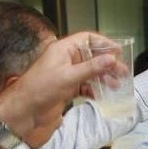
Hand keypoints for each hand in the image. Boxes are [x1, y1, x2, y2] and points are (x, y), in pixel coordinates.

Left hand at [0, 31, 118, 146]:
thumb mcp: (69, 76)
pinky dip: (94, 90)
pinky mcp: (67, 87)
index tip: (118, 51)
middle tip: (122, 72)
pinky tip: (102, 95)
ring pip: (90, 72)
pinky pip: (85, 85)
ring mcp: (67, 74)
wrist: (25, 109)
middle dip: (107, 64)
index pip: (87, 39)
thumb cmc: (40, 88)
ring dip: (103, 78)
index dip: (104, 43)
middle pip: (92, 56)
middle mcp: (66, 59)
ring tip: (116, 85)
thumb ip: (92, 68)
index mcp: (64, 49)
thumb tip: (111, 59)